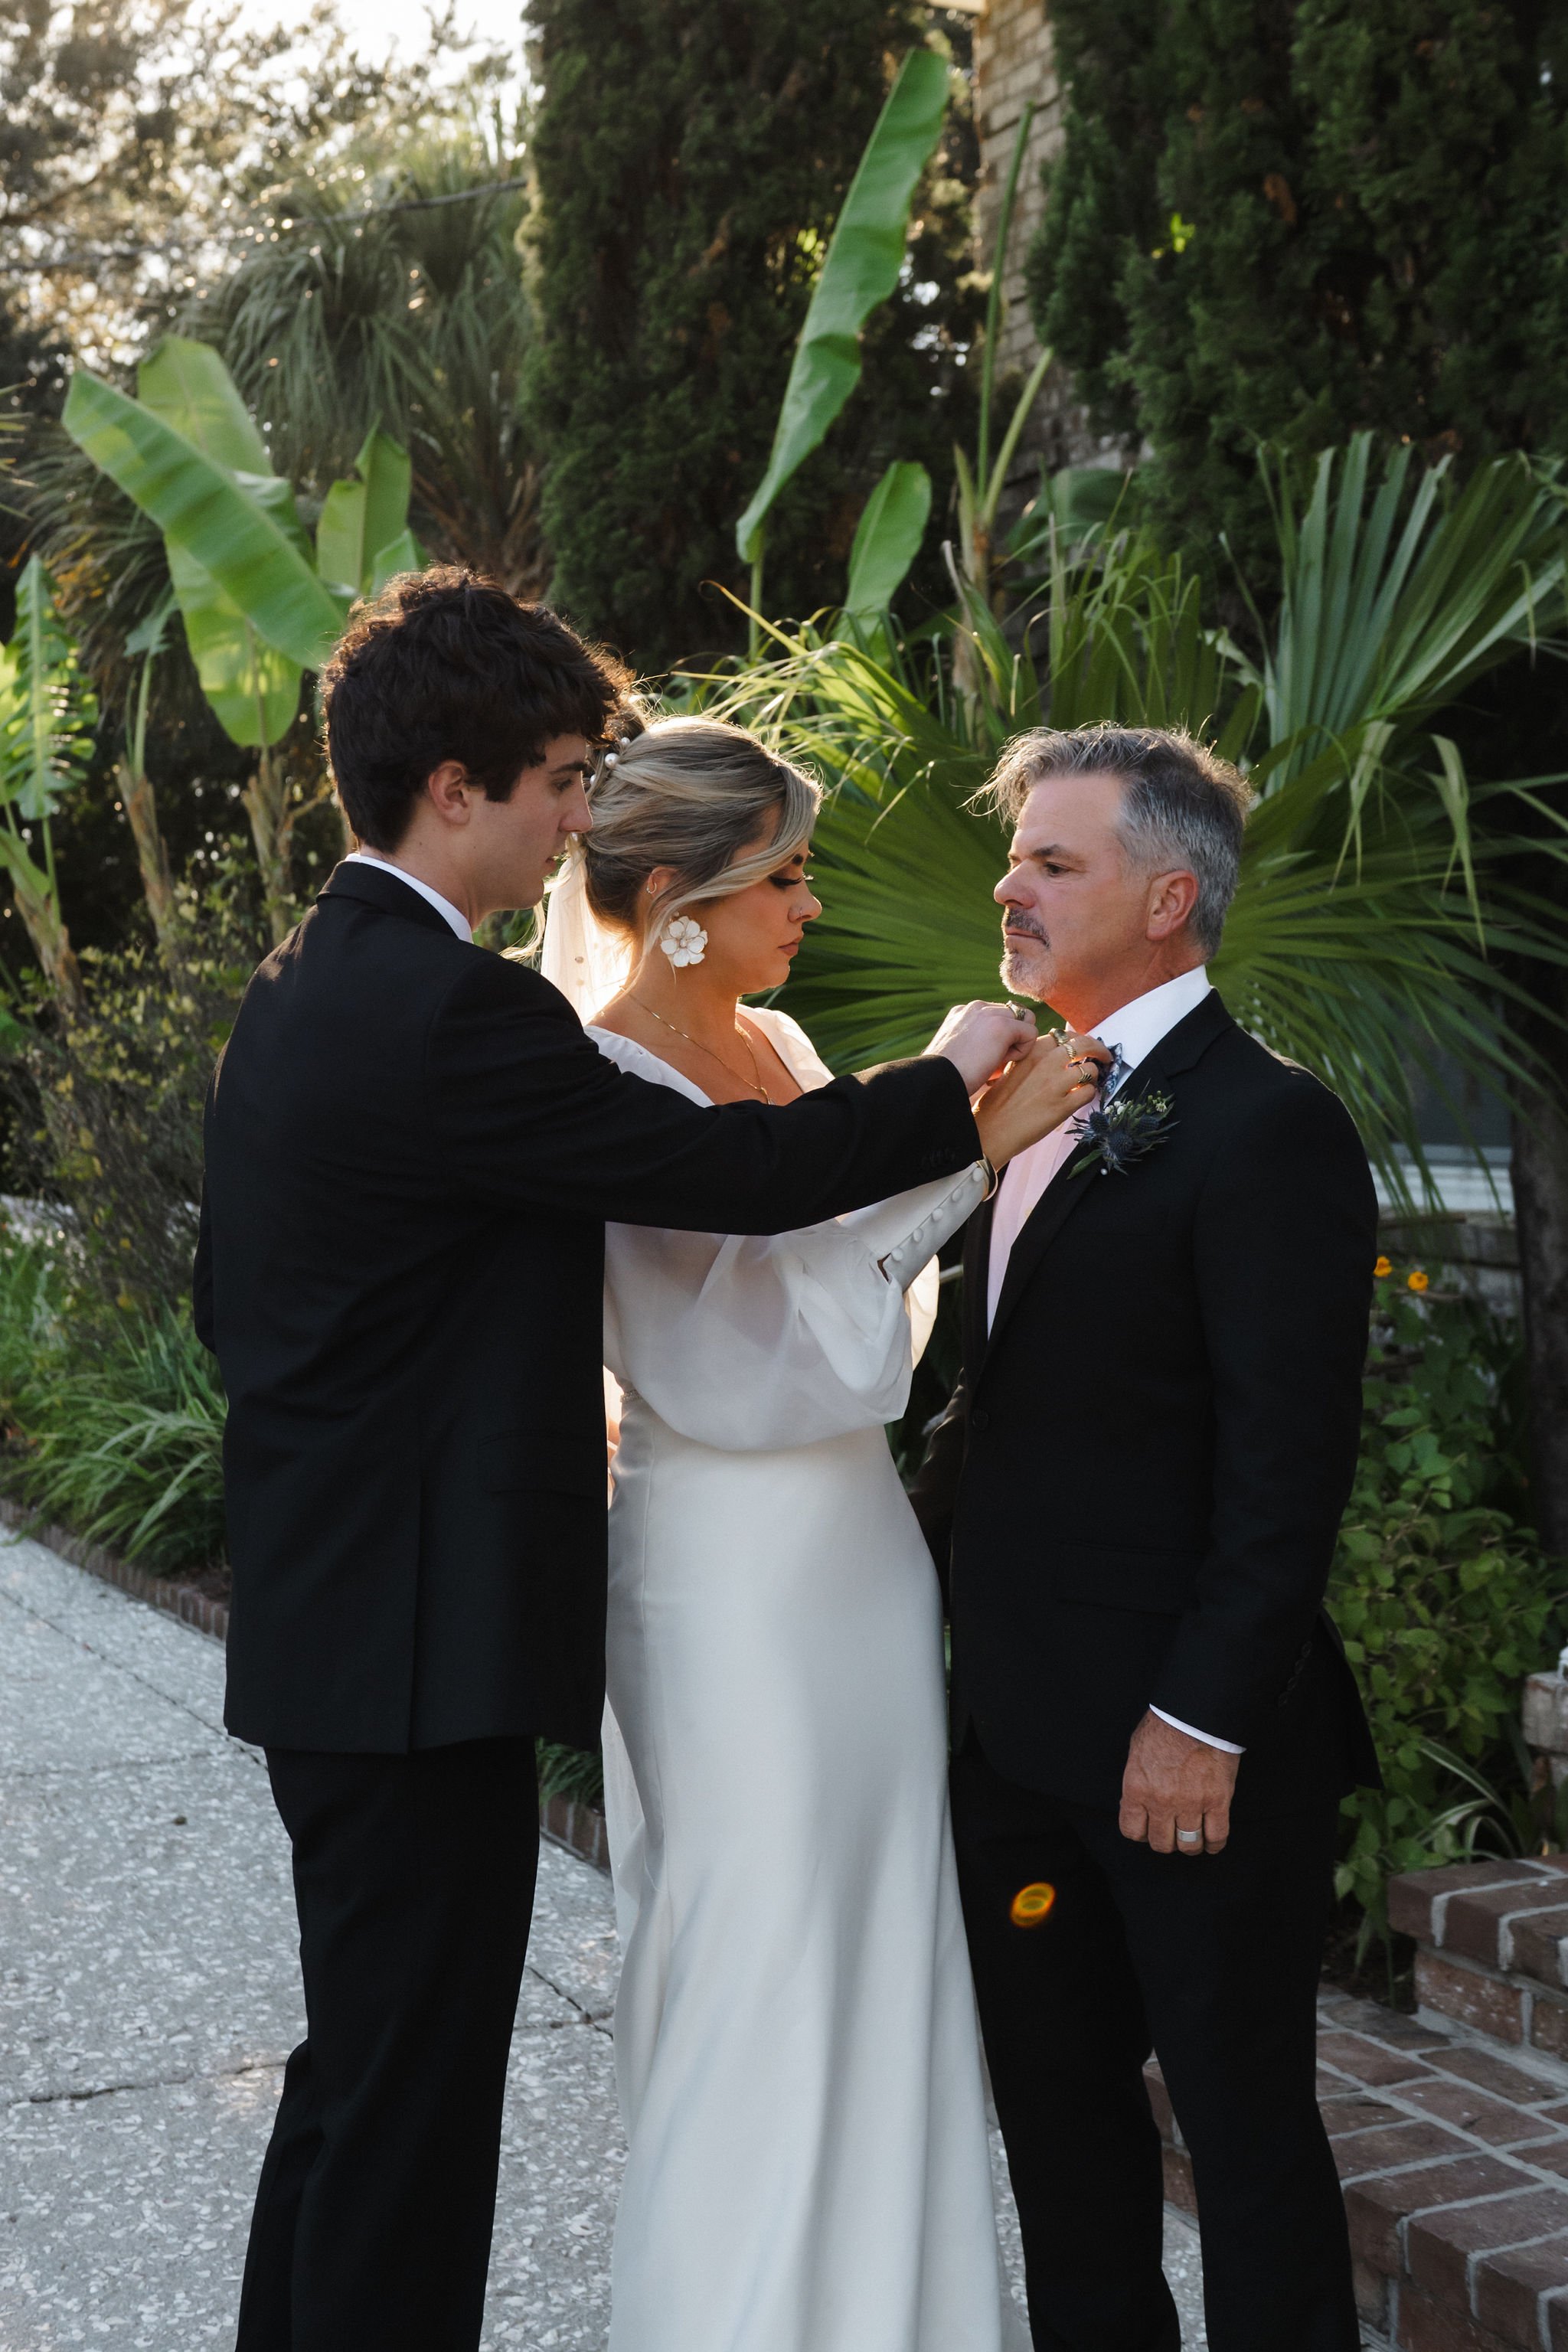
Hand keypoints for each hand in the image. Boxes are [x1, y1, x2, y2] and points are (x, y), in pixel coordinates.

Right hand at [926, 1000, 1037, 1093]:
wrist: (937, 1080)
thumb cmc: (946, 1076)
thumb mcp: (958, 1051)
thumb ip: (976, 1042)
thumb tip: (1000, 1051)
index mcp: (963, 1012)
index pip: (998, 1016)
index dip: (999, 1039)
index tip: (982, 1058)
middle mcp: (976, 1007)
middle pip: (1014, 1015)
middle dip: (1010, 1039)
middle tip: (992, 1062)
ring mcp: (989, 1013)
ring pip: (1025, 1021)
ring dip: (1016, 1044)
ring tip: (997, 1062)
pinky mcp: (1002, 1025)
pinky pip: (1030, 1033)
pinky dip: (1022, 1052)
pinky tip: (1001, 1064)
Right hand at [972, 1030, 1108, 1167]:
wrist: (990, 1130)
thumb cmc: (999, 1103)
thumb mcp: (1013, 1069)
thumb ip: (1035, 1058)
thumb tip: (1059, 1052)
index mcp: (1032, 1051)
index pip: (1066, 1036)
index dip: (1080, 1041)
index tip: (1084, 1048)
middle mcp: (1044, 1063)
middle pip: (1084, 1045)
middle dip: (1099, 1049)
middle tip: (1104, 1056)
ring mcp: (1054, 1085)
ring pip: (1090, 1070)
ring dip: (1092, 1076)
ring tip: (1087, 1083)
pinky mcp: (1061, 1106)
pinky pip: (1088, 1093)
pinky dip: (1089, 1094)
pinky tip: (1079, 1098)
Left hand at [1119, 1710, 1238, 1855]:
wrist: (1195, 1712)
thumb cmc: (1164, 1726)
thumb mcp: (1136, 1752)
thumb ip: (1136, 1782)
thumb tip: (1136, 1803)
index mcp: (1137, 1788)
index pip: (1132, 1831)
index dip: (1141, 1832)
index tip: (1147, 1827)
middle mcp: (1161, 1801)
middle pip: (1161, 1843)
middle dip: (1165, 1840)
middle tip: (1171, 1831)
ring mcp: (1191, 1803)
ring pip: (1188, 1845)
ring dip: (1189, 1844)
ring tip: (1191, 1836)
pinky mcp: (1218, 1801)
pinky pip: (1217, 1836)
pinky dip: (1214, 1844)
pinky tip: (1211, 1841)